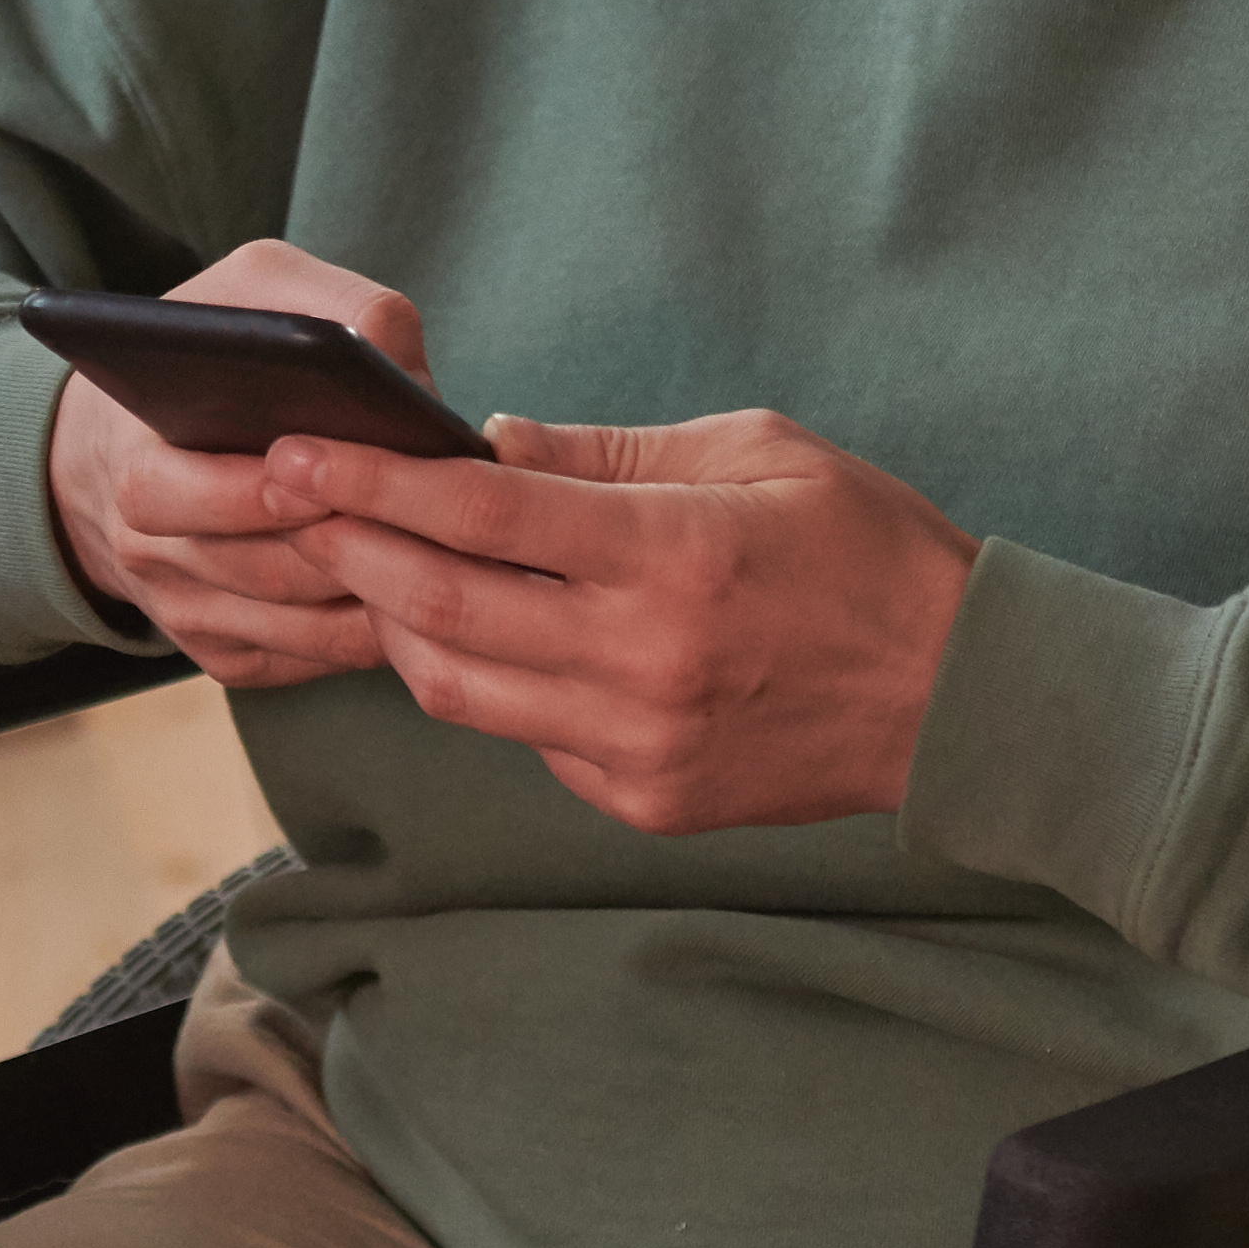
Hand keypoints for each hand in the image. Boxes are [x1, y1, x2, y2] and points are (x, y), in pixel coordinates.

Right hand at [38, 240, 423, 686]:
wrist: (123, 449)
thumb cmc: (205, 359)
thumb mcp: (245, 292)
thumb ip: (321, 302)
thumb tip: (400, 362)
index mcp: (135, 465)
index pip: (179, 497)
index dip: (255, 493)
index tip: (324, 477)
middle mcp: (149, 555)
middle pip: (265, 571)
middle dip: (348, 546)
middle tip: (425, 519)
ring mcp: (189, 614)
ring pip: (301, 625)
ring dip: (379, 592)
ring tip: (454, 553)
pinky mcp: (228, 656)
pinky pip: (311, 660)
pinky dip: (372, 633)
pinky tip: (426, 592)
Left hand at [269, 408, 982, 836]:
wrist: (958, 697)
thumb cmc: (865, 551)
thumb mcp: (751, 453)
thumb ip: (607, 457)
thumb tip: (489, 448)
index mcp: (670, 556)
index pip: (478, 516)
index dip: (371, 482)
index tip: (298, 454)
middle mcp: (641, 660)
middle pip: (438, 608)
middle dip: (347, 550)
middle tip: (290, 504)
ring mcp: (637, 744)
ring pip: (457, 689)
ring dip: (396, 625)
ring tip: (366, 567)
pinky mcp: (643, 800)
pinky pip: (524, 736)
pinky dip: (484, 681)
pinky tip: (477, 634)